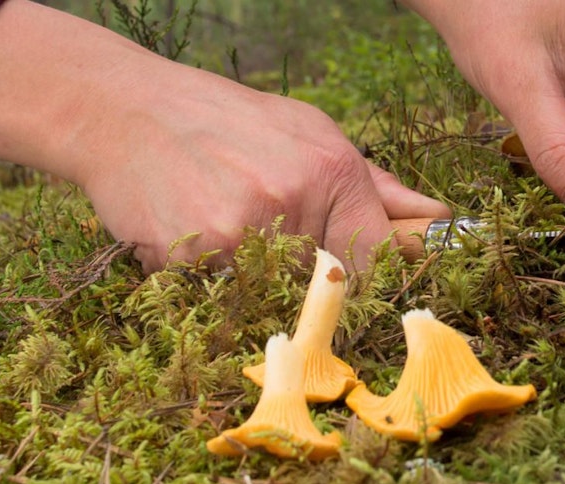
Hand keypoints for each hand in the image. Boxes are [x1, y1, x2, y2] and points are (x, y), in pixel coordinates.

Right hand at [78, 64, 450, 271]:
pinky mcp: (192, 257)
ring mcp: (241, 232)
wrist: (128, 109)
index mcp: (332, 171)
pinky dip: (208, 275)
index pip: (377, 257)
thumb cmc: (230, 122)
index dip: (366, 275)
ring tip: (224, 219)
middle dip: (302, 273)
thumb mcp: (311, 133)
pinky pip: (220, 293)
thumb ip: (374, 185)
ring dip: (252, 274)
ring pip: (270, 292)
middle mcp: (293, 202)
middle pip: (323, 283)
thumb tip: (436, 218)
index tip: (350, 278)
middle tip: (266, 233)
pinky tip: (192, 226)